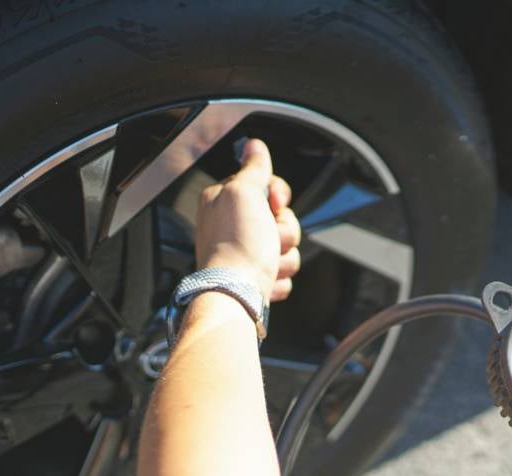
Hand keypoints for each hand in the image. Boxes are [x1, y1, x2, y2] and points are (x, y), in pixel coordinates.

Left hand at [195, 138, 301, 300]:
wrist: (236, 293)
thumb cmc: (238, 244)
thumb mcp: (244, 192)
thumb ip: (253, 167)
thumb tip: (254, 145)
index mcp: (225, 200)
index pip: (266, 186)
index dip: (279, 196)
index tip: (275, 203)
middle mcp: (232, 225)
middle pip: (282, 218)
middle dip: (285, 230)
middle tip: (270, 237)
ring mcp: (245, 253)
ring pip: (286, 246)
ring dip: (284, 256)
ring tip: (267, 263)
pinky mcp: (256, 277)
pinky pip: (283, 270)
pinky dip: (279, 277)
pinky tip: (266, 278)